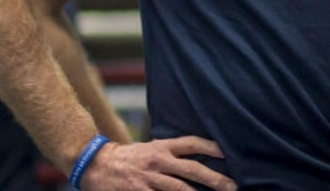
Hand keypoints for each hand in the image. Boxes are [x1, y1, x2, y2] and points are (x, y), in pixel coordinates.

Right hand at [81, 136, 236, 190]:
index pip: (192, 143)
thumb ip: (172, 153)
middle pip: (191, 169)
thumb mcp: (151, 148)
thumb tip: (198, 158)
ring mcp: (148, 179)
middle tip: (233, 186)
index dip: (211, 147)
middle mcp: (158, 161)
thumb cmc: (129, 158)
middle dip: (214, 178)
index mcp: (162, 147)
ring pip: (178, 189)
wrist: (97, 165)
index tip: (228, 153)